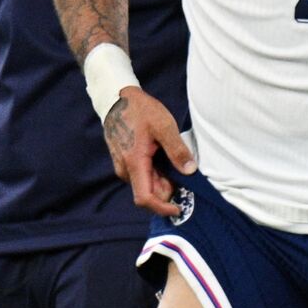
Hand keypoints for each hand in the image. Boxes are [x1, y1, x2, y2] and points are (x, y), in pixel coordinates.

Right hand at [105, 88, 196, 216]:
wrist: (117, 99)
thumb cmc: (140, 110)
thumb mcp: (164, 125)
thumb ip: (177, 149)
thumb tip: (190, 171)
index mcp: (134, 163)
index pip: (145, 198)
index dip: (162, 208)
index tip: (179, 208)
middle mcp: (125, 170)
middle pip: (148, 193)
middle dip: (167, 190)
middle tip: (184, 173)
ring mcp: (123, 166)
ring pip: (145, 184)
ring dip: (162, 180)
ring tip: (175, 160)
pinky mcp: (124, 161)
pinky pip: (141, 175)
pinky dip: (155, 173)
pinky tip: (164, 157)